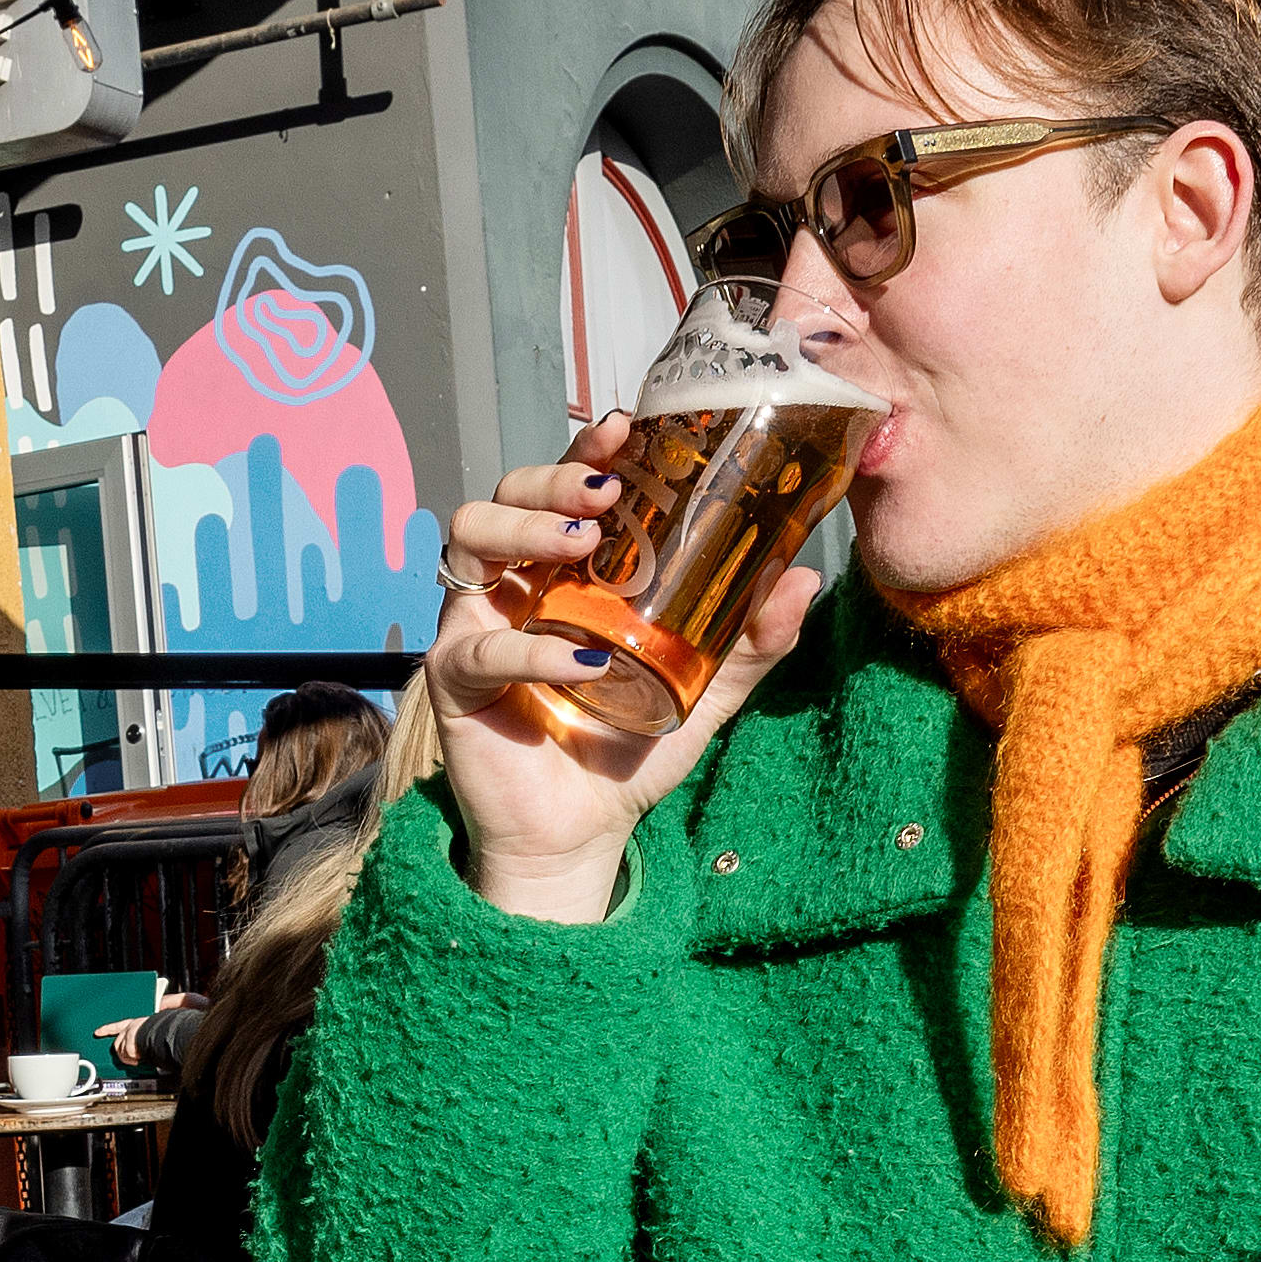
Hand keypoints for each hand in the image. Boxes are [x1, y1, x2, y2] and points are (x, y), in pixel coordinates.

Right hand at [421, 451, 828, 928]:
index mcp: (572, 569)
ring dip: (524, 526)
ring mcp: (481, 620)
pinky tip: (583, 661)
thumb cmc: (631, 750)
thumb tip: (804, 578)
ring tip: (580, 545)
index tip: (626, 428)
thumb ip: (752, 641)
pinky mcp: (456, 675)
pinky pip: (481, 644)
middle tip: (606, 490)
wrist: (584, 834)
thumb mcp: (707, 689)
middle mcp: (520, 581)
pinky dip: (532, 645)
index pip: (569, 487)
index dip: (588, 448)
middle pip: (510, 491)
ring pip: (470, 534)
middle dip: (553, 476)